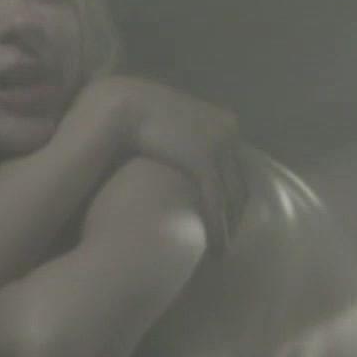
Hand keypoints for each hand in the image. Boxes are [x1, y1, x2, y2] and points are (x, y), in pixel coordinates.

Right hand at [78, 76, 245, 250]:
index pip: (237, 166)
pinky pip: (215, 199)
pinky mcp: (202, 158)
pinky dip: (216, 225)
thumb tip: (182, 164)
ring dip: (229, 226)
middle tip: (229, 240)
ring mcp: (217, 144)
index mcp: (223, 121)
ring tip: (222, 251)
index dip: (234, 195)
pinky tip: (213, 246)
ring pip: (232, 195)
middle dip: (236, 214)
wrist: (116, 105)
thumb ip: (182, 143)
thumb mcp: (170, 130)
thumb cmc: (134, 117)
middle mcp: (227, 131)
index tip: (229, 219)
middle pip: (239, 182)